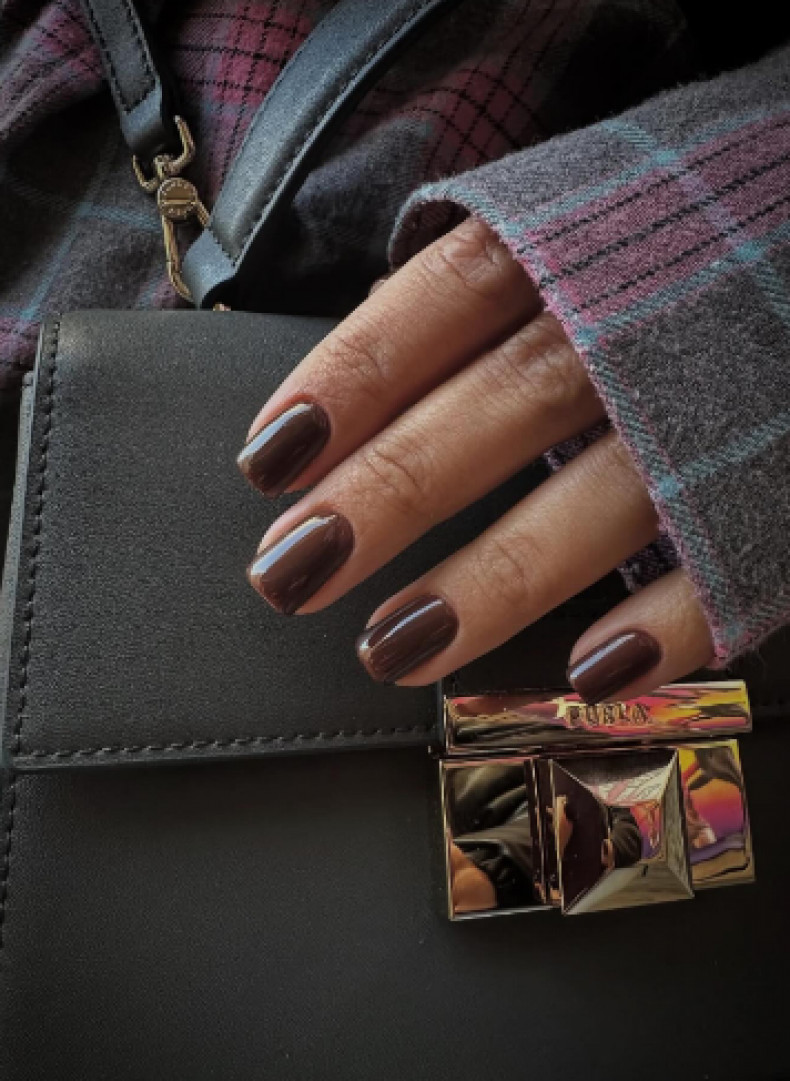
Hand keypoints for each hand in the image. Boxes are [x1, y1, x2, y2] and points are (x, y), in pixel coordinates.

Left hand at [238, 218, 713, 700]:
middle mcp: (635, 315)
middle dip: (386, 496)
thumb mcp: (567, 216)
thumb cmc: (665, 231)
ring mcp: (712, 398)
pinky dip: (666, 617)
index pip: (436, 307)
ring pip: (595, 496)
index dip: (345, 384)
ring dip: (492, 581)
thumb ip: (472, 285)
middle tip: (289, 574)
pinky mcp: (781, 471)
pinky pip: (727, 554)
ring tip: (393, 649)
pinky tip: (589, 672)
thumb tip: (356, 358)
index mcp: (571, 240)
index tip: (267, 464)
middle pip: (493, 409)